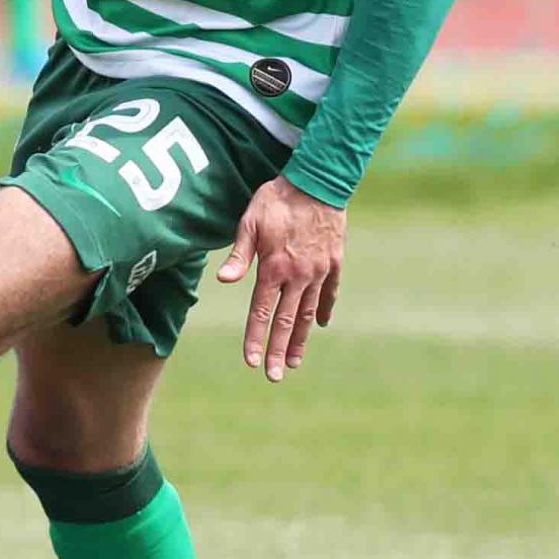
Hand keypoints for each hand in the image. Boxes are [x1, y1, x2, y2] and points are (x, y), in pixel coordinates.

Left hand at [216, 176, 344, 381]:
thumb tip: (223, 280)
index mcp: (274, 268)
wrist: (318, 181)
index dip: (255, 338)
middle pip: (287, 321)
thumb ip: (239, 255)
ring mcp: (320, 271)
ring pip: (309, 313)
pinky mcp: (335, 262)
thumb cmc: (276, 199)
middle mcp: (298, 275)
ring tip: (295, 362)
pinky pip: (330, 293)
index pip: (261, 312)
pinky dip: (325, 310)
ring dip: (301, 339)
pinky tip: (322, 325)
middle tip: (274, 376)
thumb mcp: (250, 222)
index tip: (250, 361)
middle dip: (278, 350)